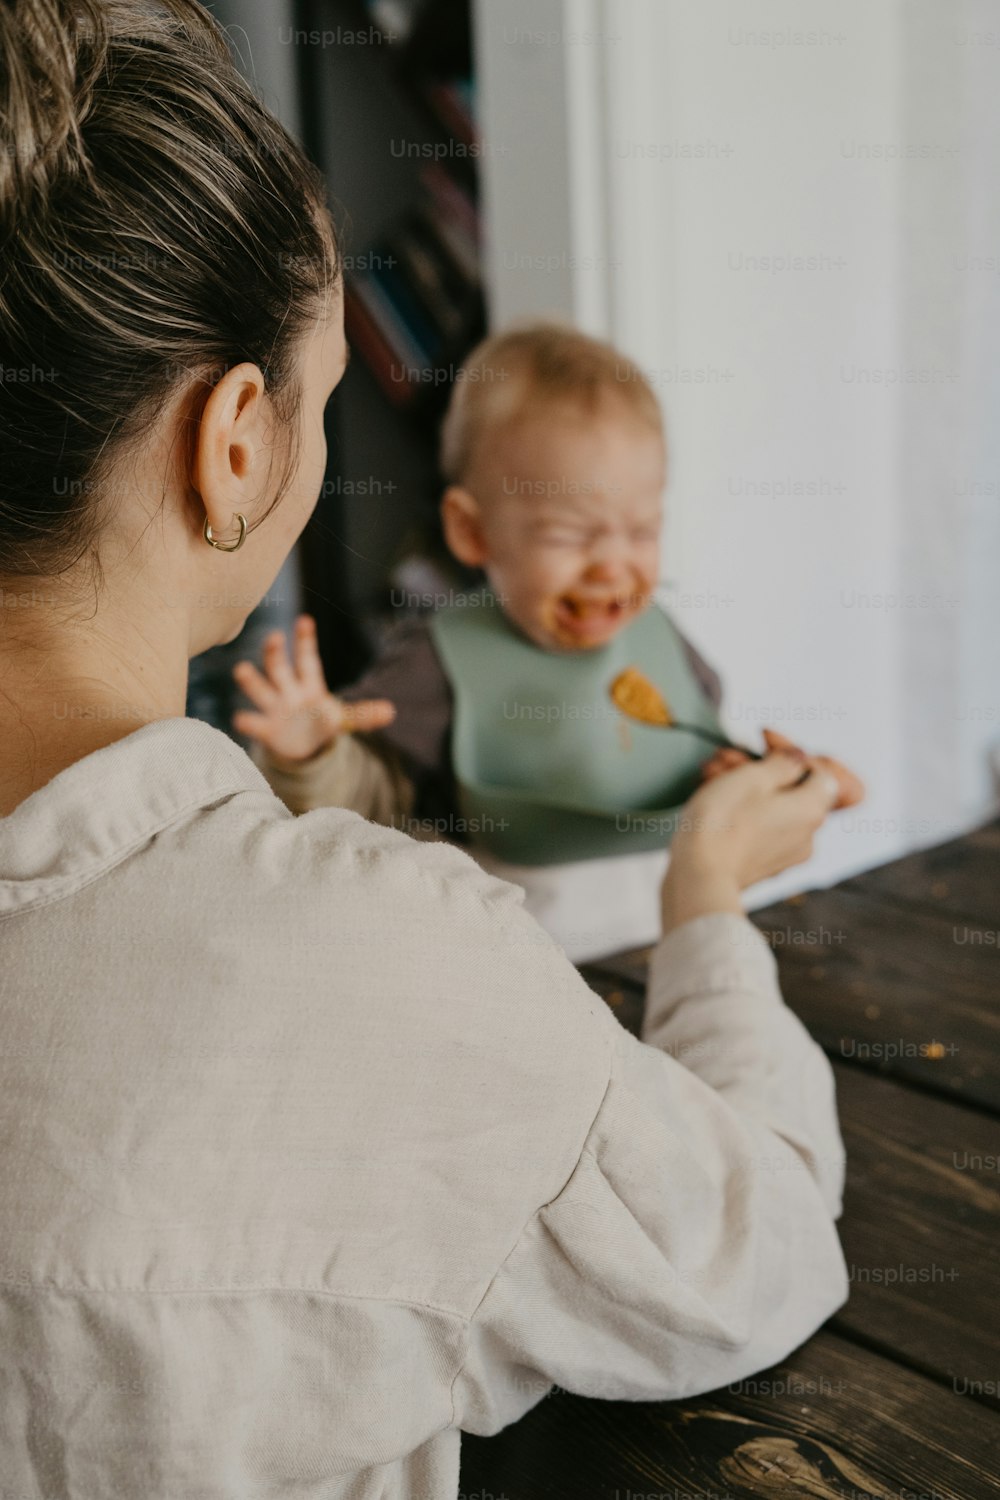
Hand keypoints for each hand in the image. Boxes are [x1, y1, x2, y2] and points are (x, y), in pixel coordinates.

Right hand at [231, 614, 395, 764]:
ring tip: (241, 670)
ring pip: (260, 690)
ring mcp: (274, 708)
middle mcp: (288, 691)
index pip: (307, 658)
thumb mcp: (342, 719)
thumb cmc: (320, 723)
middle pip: (279, 668)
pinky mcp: (266, 730)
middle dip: (275, 653)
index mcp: (309, 684)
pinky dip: (248, 722)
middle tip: (274, 637)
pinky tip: (241, 719)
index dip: (305, 640)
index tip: (304, 620)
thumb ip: (362, 714)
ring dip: (251, 680)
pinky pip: (255, 723)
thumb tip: (391, 711)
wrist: (301, 748)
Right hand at [661, 753, 840, 932]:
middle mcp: (807, 835)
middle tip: (726, 759)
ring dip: (746, 787)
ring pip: (773, 808)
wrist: (697, 876)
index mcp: (812, 809)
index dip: (794, 755)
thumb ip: (783, 762)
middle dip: (761, 769)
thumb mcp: (753, 777)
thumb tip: (797, 759)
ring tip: (712, 774)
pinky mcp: (764, 865)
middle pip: (794, 790)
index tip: (764, 744)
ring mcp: (786, 853)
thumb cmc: (723, 823)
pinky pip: (761, 828)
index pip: (822, 773)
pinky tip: (714, 800)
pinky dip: (743, 811)